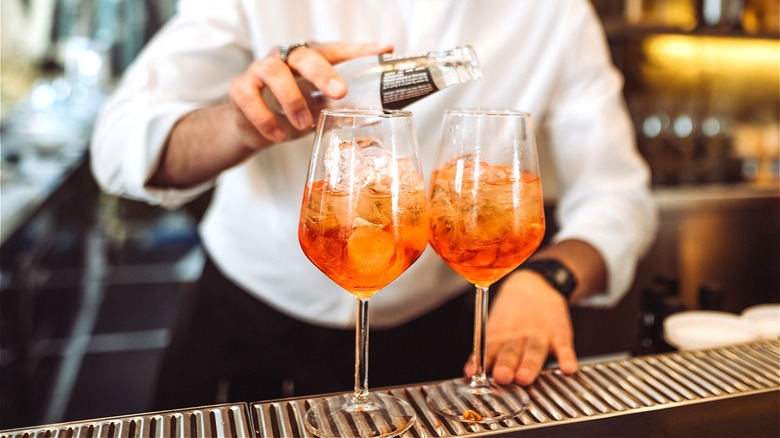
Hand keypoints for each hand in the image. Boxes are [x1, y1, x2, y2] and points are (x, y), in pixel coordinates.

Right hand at [228, 42, 392, 147]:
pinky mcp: (241, 89)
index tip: (384, 50)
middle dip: (323, 73)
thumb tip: (372, 115)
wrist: (251, 126)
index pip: (337, 50)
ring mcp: (260, 71)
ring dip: (292, 100)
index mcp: (309, 60)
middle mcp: (285, 58)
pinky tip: (280, 136)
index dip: (360, 50)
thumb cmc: (290, 112)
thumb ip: (337, 106)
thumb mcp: (317, 107)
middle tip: (340, 93)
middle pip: (304, 55)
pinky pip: (250, 99)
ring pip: (274, 73)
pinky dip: (267, 120)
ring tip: (304, 124)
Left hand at [464, 270, 577, 385]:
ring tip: (525, 376)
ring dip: (529, 364)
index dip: (482, 362)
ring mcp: (540, 334)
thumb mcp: (497, 327)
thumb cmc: (514, 313)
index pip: (489, 350)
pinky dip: (567, 357)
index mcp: (501, 336)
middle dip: (506, 364)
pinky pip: (564, 346)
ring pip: (534, 350)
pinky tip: (568, 368)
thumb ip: (486, 351)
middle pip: (512, 351)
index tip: (474, 373)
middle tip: (502, 376)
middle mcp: (519, 336)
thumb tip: (468, 371)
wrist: (536, 282)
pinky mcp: (559, 333)